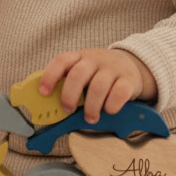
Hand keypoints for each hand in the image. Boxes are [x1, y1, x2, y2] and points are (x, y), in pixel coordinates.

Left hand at [37, 49, 156, 124]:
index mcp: (79, 57)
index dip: (50, 76)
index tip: (44, 93)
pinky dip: (111, 105)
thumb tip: (49, 106)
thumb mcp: (84, 71)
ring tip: (90, 118)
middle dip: (69, 95)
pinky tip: (109, 110)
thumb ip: (69, 82)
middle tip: (68, 110)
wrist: (131, 64)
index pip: (61, 61)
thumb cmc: (99, 73)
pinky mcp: (129, 80)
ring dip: (91, 107)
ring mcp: (113, 68)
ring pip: (98, 86)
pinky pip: (119, 93)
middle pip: (78, 74)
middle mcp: (95, 60)